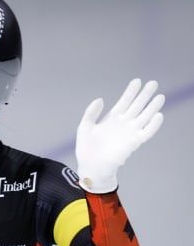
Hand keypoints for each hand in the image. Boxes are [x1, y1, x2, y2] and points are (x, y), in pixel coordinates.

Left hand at [76, 78, 163, 192]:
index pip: (124, 101)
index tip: (137, 81)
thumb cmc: (86, 147)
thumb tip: (100, 99)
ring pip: (144, 117)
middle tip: (153, 83)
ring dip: (152, 107)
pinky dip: (153, 125)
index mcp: (112, 118)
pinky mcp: (133, 143)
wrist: (90, 165)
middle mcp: (123, 123)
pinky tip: (158, 115)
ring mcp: (129, 132)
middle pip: (137, 106)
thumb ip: (92, 112)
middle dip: (145, 95)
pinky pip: (146, 132)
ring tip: (160, 96)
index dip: (131, 92)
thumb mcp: (85, 126)